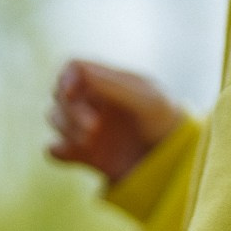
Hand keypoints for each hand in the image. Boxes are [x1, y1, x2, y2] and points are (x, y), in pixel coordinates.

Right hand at [46, 61, 181, 184]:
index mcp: (107, 81)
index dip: (66, 78)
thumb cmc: (167, 121)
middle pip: (59, 94)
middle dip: (70, 110)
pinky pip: (54, 150)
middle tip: (95, 129)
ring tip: (91, 141)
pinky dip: (58, 151)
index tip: (71, 93)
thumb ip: (114, 85)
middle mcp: (93, 101)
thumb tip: (77, 72)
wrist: (175, 162)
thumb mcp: (148, 99)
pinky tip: (73, 153)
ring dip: (67, 129)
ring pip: (54, 118)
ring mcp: (86, 127)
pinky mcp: (83, 154)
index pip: (72, 68)